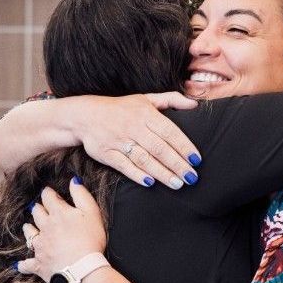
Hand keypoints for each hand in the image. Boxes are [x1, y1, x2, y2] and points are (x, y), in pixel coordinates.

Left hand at [18, 179, 106, 281]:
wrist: (81, 270)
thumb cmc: (90, 241)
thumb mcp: (92, 213)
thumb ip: (81, 195)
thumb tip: (73, 181)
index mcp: (58, 214)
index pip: (48, 198)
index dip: (48, 193)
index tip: (49, 192)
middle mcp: (45, 228)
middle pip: (37, 213)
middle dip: (38, 209)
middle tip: (39, 208)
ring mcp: (40, 246)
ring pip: (29, 234)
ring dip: (29, 229)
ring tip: (28, 227)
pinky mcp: (39, 264)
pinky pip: (27, 264)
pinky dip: (24, 264)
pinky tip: (19, 265)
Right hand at [73, 93, 201, 189]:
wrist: (85, 115)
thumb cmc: (121, 109)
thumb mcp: (145, 99)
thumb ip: (171, 100)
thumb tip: (194, 103)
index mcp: (145, 114)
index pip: (169, 132)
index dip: (184, 146)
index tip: (196, 159)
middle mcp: (133, 127)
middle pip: (159, 148)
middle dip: (177, 164)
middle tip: (192, 177)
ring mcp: (119, 141)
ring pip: (144, 159)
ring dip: (161, 173)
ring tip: (177, 184)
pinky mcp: (106, 153)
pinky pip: (124, 165)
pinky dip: (136, 174)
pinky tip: (150, 182)